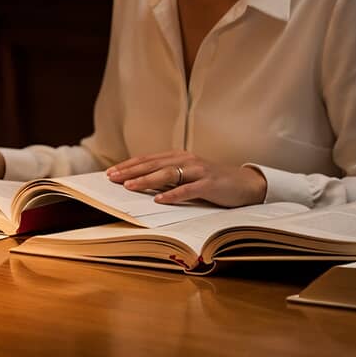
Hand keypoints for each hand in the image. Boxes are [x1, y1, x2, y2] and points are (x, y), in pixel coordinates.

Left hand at [105, 151, 267, 206]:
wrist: (245, 184)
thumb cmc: (212, 182)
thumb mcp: (187, 176)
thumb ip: (168, 177)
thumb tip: (141, 184)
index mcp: (179, 157)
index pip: (148, 159)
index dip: (129, 165)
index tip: (111, 173)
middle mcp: (186, 160)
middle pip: (153, 164)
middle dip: (131, 171)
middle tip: (113, 178)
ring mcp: (198, 171)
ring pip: (167, 174)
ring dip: (147, 180)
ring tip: (130, 186)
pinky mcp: (209, 184)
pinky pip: (188, 189)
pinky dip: (172, 194)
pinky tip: (160, 200)